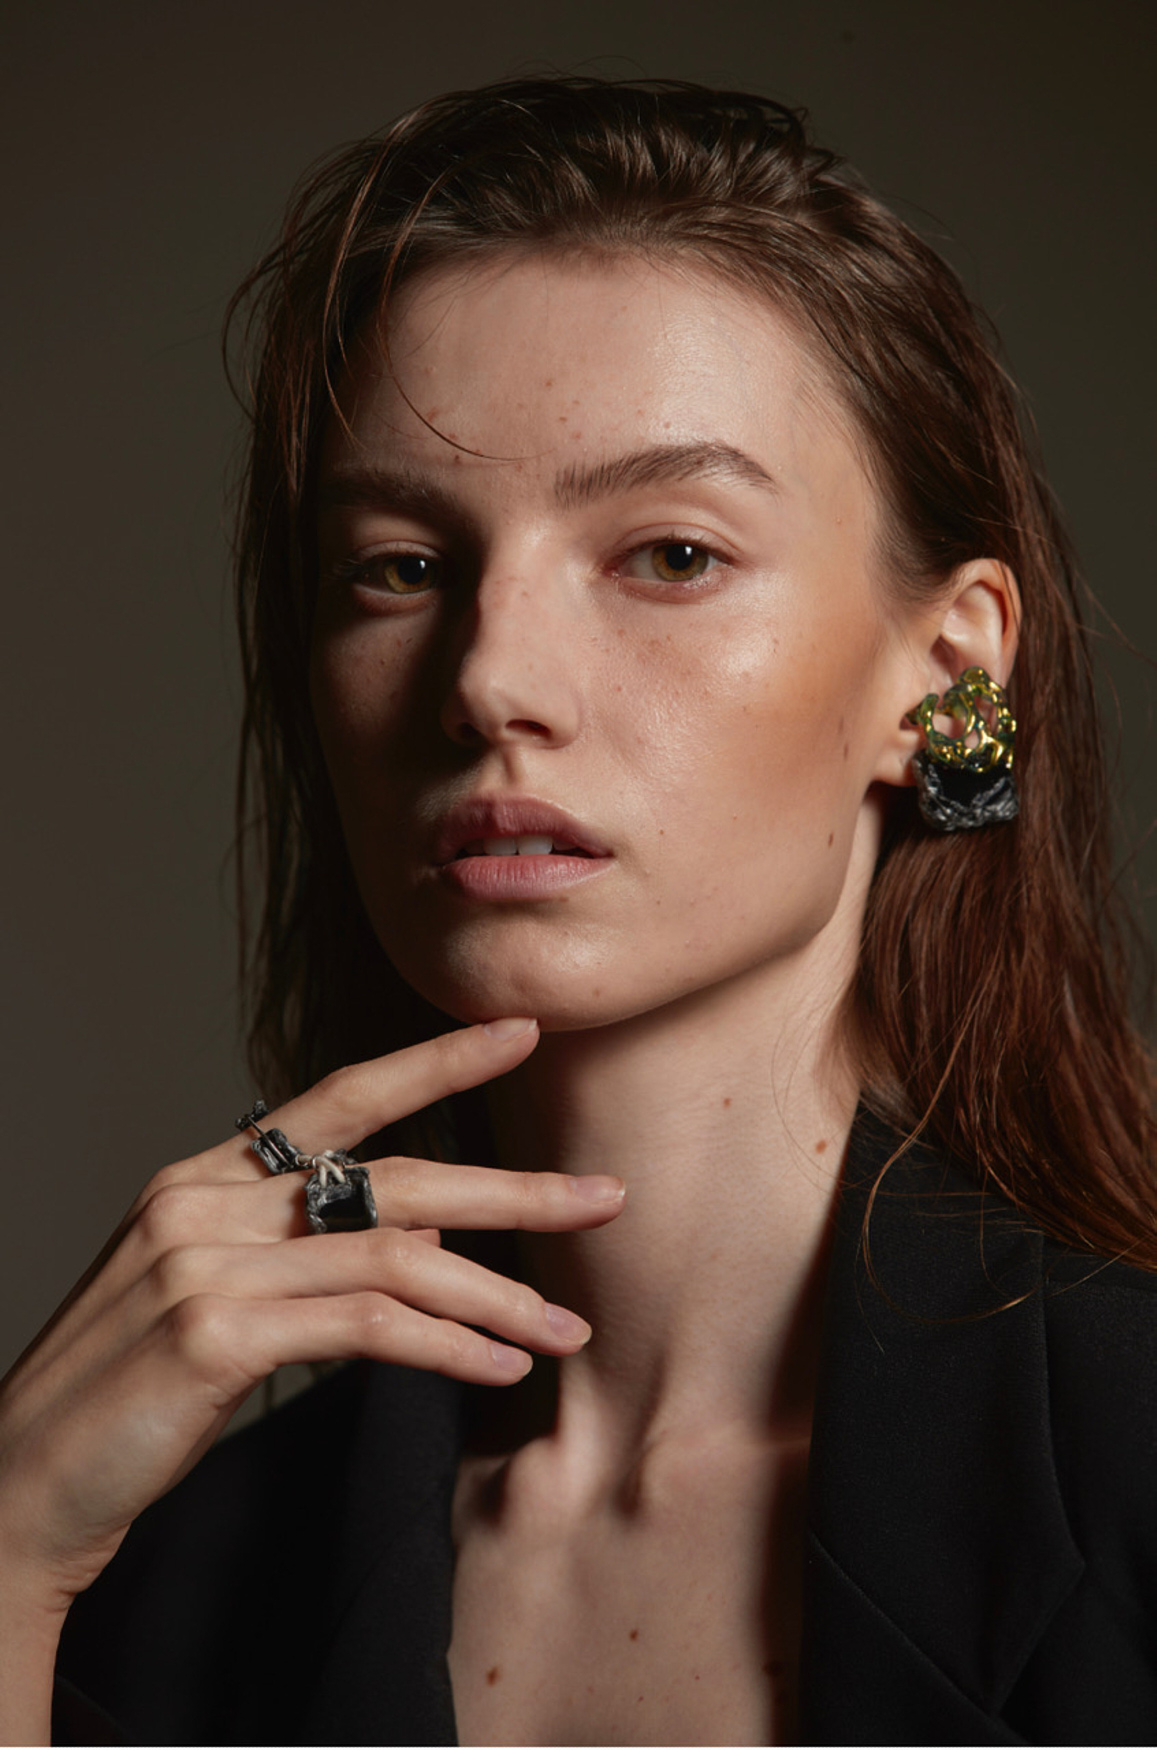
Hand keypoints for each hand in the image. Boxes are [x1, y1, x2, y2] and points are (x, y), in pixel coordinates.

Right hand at [0, 1018, 623, 1613]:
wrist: (19, 1486)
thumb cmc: (122, 1396)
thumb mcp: (207, 1294)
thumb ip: (295, 1250)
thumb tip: (412, 1233)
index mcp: (203, 1178)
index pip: (338, 1098)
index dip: (434, 1061)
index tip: (518, 1033)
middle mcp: (203, 1202)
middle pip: (390, 1174)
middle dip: (511, 1187)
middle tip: (604, 1197)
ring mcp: (205, 1263)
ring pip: (393, 1252)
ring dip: (496, 1291)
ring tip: (566, 1328)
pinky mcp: (213, 1335)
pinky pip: (367, 1327)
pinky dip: (446, 1344)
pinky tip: (498, 1365)